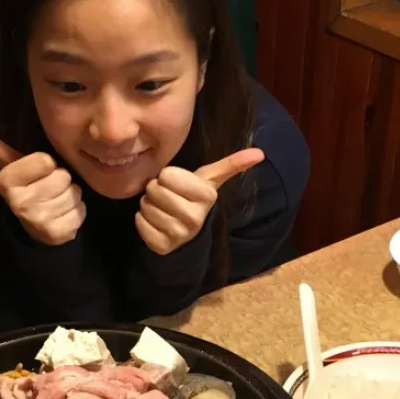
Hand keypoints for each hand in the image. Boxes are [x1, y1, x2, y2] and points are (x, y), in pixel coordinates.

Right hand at [0, 125, 85, 246]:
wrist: (36, 228)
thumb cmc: (28, 188)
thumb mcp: (12, 166)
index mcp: (6, 182)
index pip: (45, 160)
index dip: (47, 164)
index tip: (39, 172)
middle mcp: (19, 204)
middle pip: (62, 176)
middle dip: (61, 180)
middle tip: (50, 188)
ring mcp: (38, 222)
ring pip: (74, 193)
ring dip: (71, 195)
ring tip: (57, 200)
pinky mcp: (57, 235)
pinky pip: (80, 211)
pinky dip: (77, 211)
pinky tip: (64, 214)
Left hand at [136, 148, 264, 255]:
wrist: (184, 235)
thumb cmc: (192, 199)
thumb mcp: (209, 180)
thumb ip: (231, 165)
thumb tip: (260, 152)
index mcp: (207, 196)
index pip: (166, 174)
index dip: (167, 177)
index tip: (178, 186)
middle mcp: (195, 217)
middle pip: (154, 189)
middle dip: (156, 191)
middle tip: (168, 198)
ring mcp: (178, 235)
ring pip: (145, 205)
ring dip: (149, 206)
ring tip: (163, 210)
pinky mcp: (161, 246)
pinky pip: (139, 223)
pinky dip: (142, 221)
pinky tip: (156, 224)